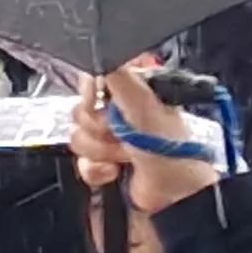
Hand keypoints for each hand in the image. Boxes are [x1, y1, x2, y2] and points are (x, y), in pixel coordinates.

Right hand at [87, 64, 227, 213]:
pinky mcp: (104, 163)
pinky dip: (96, 170)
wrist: (173, 195)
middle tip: (122, 133)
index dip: (90, 92)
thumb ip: (120, 76)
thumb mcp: (144, 105)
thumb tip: (97, 58)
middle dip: (99, 127)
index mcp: (133, 90)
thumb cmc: (170, 149)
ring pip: (78, 137)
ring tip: (125, 155)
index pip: (94, 78)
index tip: (96, 101)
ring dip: (100, 150)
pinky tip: (115, 171)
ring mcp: (112, 139)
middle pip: (81, 110)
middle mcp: (121, 112)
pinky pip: (81, 162)